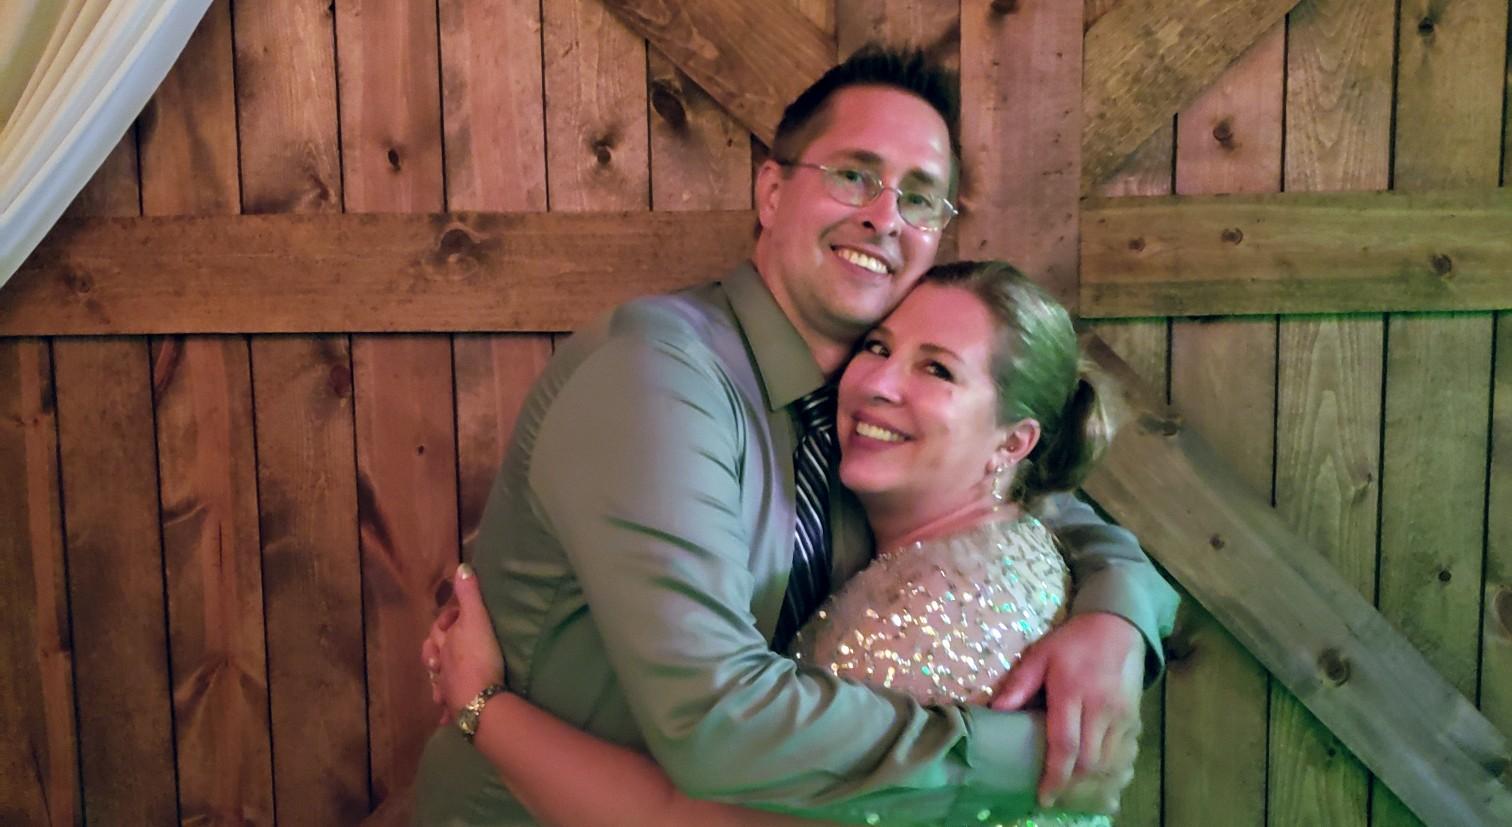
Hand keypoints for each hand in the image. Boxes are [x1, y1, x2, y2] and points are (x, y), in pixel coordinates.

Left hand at [420, 563, 505, 723]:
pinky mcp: (455, 707)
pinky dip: (445, 709)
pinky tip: (445, 716)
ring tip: (441, 676)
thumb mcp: (477, 620)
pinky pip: (447, 708)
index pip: (439, 627)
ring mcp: (446, 687)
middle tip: (444, 643)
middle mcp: (441, 665)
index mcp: (445, 643)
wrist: (479, 699)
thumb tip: (462, 567)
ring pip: (436, 680)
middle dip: (434, 648)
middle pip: (432, 654)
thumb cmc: (478, 657)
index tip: (457, 615)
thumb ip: (469, 595)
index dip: (446, 619)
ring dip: (437, 677)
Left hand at [989, 611, 1143, 807]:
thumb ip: (1019, 684)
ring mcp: (1122, 715)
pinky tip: (1097, 779)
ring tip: (1072, 792)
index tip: (1044, 796)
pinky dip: (1110, 771)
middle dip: (1072, 785)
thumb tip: (996, 711)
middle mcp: (1101, 708)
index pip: (1066, 745)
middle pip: (1090, 762)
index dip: (1055, 776)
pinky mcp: (1134, 719)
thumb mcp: (1040, 655)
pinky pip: (1124, 754)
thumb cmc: (1072, 643)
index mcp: (1073, 692)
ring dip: (1092, 783)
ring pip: (1109, 763)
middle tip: (1055, 795)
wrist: (1117, 627)